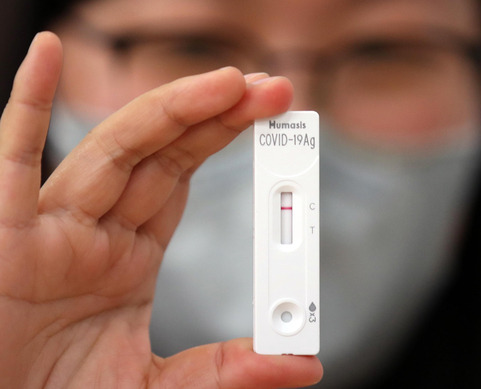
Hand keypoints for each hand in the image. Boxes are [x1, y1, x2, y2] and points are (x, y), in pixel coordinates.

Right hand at [0, 32, 322, 387]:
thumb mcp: (158, 385)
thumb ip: (228, 371)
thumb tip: (303, 363)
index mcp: (126, 258)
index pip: (183, 181)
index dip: (226, 145)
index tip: (277, 126)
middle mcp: (92, 231)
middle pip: (162, 153)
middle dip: (217, 115)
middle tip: (273, 88)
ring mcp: (48, 227)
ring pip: (114, 148)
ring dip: (171, 109)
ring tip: (231, 83)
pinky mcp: (2, 236)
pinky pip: (10, 162)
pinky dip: (24, 106)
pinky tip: (46, 56)